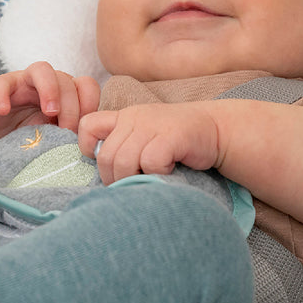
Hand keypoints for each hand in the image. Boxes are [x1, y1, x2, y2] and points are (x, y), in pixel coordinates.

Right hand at [0, 61, 99, 140]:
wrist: (0, 131)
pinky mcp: (1, 85)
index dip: (89, 104)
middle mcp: (49, 81)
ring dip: (49, 90)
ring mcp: (25, 81)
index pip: (86, 85)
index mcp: (67, 91)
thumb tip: (87, 144)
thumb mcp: (54, 134)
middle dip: (71, 107)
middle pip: (66, 80)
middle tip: (67, 131)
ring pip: (41, 69)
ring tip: (50, 112)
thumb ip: (70, 133)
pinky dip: (3, 95)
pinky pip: (2, 83)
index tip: (84, 129)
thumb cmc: (32, 131)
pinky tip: (4, 110)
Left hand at [78, 103, 221, 184]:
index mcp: (125, 117)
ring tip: (150, 179)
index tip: (105, 165)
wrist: (216, 130)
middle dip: (114, 179)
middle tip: (131, 185)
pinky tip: (169, 171)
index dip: (87, 148)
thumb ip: (124, 146)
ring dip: (134, 179)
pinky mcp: (170, 136)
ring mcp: (152, 125)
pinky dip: (157, 174)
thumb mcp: (145, 135)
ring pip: (123, 161)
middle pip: (106, 156)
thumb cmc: (178, 141)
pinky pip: (150, 162)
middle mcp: (134, 118)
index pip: (88, 125)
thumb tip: (102, 175)